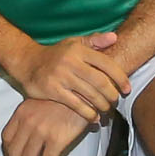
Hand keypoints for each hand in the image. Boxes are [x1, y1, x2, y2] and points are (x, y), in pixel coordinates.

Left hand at [1, 99, 96, 155]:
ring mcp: (41, 131)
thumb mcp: (40, 101)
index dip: (8, 154)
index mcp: (22, 112)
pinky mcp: (56, 139)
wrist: (83, 92)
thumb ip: (30, 116)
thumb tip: (27, 139)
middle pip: (14, 153)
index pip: (6, 138)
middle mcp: (28, 122)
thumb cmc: (64, 97)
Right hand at [8, 31, 130, 119]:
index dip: (120, 78)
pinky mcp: (53, 90)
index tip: (127, 89)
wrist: (27, 63)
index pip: (106, 64)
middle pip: (100, 82)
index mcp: (79, 50)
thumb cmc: (55, 54)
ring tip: (106, 110)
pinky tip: (93, 118)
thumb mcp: (73, 43)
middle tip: (116, 101)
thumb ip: (94, 41)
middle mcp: (71, 62)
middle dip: (112, 94)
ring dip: (102, 105)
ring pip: (90, 95)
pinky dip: (88, 113)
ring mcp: (62, 76)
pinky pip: (76, 105)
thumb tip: (115, 37)